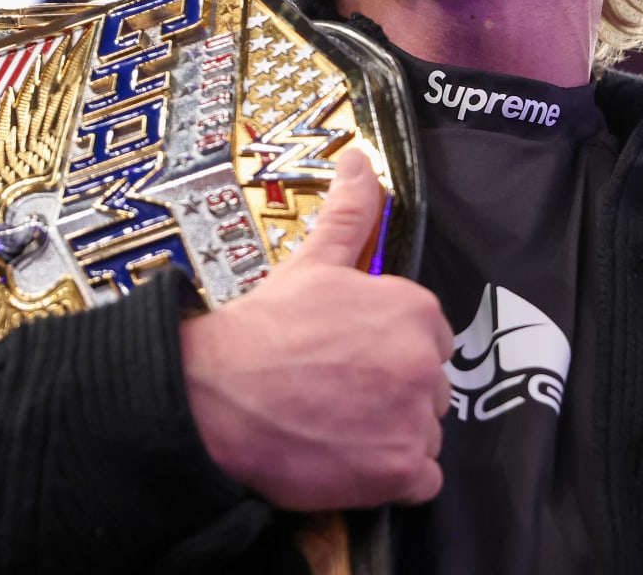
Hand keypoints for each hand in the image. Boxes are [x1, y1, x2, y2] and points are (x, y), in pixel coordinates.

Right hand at [180, 146, 452, 510]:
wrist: (213, 397)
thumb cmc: (261, 330)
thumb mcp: (311, 263)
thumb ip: (350, 214)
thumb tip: (360, 160)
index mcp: (414, 309)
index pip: (427, 338)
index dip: (387, 350)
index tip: (348, 357)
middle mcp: (425, 362)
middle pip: (429, 387)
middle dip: (392, 392)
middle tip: (336, 392)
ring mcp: (414, 420)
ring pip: (425, 433)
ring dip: (391, 436)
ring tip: (336, 425)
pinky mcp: (400, 473)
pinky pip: (422, 482)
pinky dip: (392, 478)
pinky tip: (349, 460)